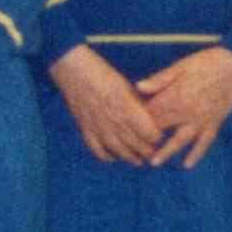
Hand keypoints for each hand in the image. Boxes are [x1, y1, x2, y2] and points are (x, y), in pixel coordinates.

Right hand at [47, 45, 161, 165]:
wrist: (74, 70)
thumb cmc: (103, 75)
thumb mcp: (127, 87)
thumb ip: (138, 105)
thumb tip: (150, 118)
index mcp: (128, 109)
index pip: (149, 134)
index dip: (156, 136)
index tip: (157, 135)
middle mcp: (115, 122)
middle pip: (137, 146)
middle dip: (147, 151)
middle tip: (151, 151)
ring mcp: (99, 128)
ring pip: (119, 152)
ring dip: (130, 158)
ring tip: (137, 161)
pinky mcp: (85, 130)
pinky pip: (98, 151)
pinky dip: (106, 157)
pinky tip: (113, 157)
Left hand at [135, 44, 231, 168]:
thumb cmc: (206, 63)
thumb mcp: (180, 66)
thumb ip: (159, 80)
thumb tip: (138, 87)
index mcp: (176, 96)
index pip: (151, 112)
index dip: (137, 119)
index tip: (126, 124)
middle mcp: (187, 112)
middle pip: (162, 127)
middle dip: (147, 137)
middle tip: (132, 147)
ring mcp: (202, 120)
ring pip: (180, 140)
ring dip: (166, 152)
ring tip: (153, 163)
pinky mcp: (214, 123)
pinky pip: (204, 142)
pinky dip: (196, 154)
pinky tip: (187, 165)